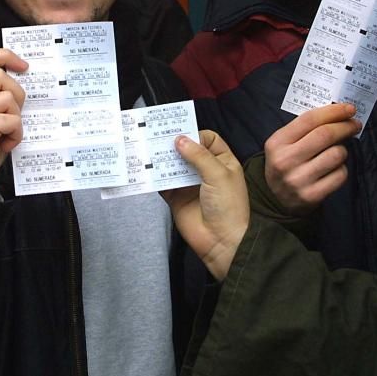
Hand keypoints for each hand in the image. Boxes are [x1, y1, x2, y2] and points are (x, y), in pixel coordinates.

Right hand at [0, 48, 27, 196]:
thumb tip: (20, 76)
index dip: (5, 56)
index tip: (23, 66)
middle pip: (1, 76)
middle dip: (17, 96)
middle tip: (12, 116)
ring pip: (9, 99)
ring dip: (15, 119)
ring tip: (4, 134)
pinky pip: (13, 121)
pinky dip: (16, 135)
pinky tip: (4, 144)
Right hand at [162, 131, 247, 280]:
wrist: (221, 241)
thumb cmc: (229, 207)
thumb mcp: (218, 174)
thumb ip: (199, 155)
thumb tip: (180, 140)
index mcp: (222, 162)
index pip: (208, 140)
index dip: (196, 135)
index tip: (183, 134)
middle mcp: (205, 171)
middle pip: (188, 150)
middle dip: (175, 144)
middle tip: (159, 136)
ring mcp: (190, 184)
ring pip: (174, 165)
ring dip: (163, 159)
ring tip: (150, 149)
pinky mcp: (176, 197)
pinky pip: (163, 183)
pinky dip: (155, 177)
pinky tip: (147, 170)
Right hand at [262, 103, 360, 213]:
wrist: (276, 199)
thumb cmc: (286, 163)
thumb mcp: (284, 143)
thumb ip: (305, 128)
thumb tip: (339, 114)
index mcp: (277, 143)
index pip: (309, 119)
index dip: (333, 111)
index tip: (349, 109)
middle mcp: (285, 161)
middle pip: (325, 135)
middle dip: (345, 126)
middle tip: (354, 125)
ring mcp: (298, 180)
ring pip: (336, 154)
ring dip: (343, 150)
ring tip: (337, 152)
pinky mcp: (312, 195)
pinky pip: (340, 175)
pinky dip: (342, 169)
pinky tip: (334, 169)